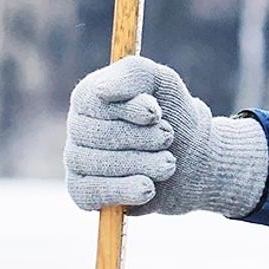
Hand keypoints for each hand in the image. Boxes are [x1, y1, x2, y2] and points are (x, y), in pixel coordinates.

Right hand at [63, 55, 268, 216]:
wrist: (191, 158)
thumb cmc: (172, 114)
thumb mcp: (161, 82)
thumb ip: (134, 75)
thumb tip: (101, 90)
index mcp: (89, 96)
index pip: (96, 102)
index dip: (130, 110)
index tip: (156, 113)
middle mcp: (77, 126)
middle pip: (100, 136)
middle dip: (143, 139)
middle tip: (168, 137)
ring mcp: (77, 160)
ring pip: (102, 166)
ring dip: (144, 164)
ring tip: (168, 163)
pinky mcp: (83, 191)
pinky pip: (93, 193)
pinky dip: (124, 190)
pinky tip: (148, 188)